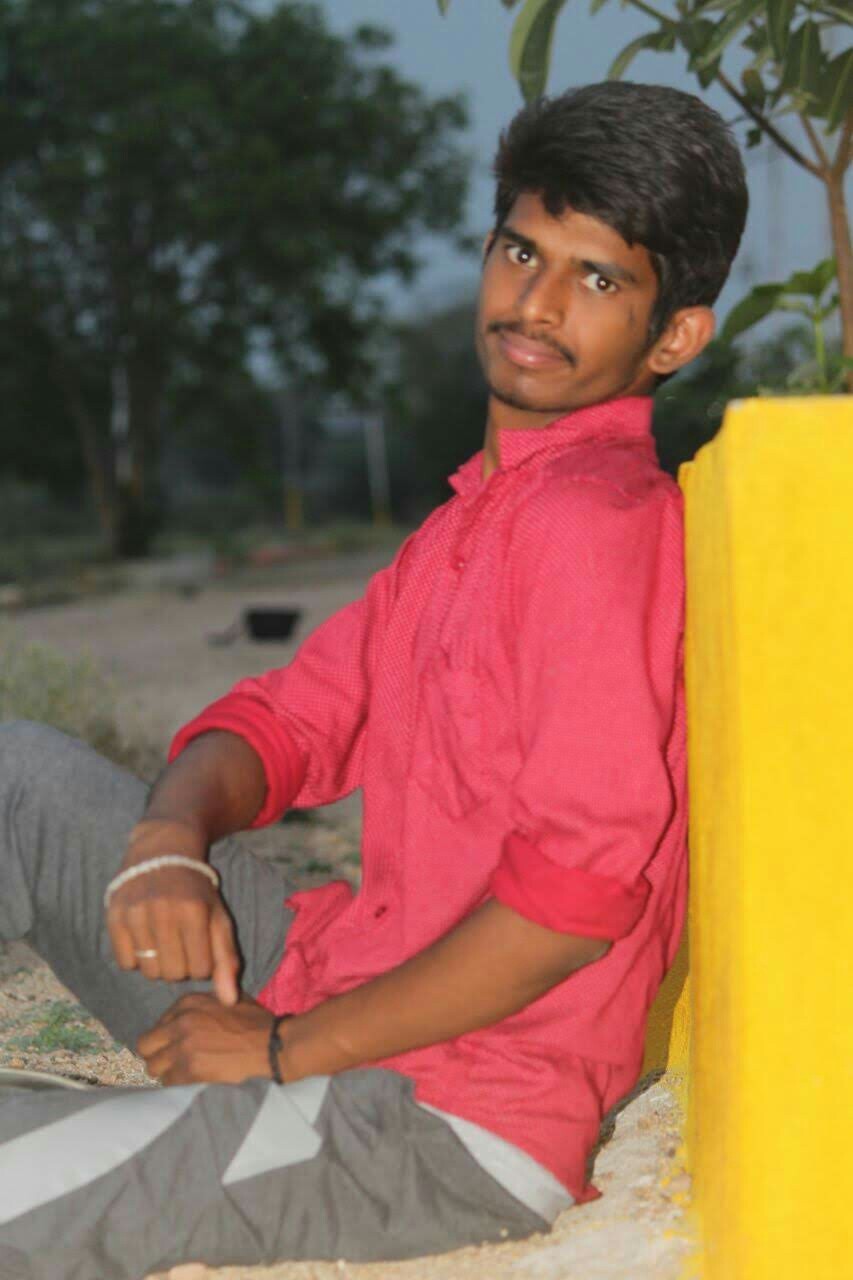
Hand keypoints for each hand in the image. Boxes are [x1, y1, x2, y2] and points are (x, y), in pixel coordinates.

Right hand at [107, 819, 240, 1004]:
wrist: (163, 850)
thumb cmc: (196, 890)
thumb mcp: (218, 918)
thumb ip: (227, 961)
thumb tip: (228, 1003)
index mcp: (195, 911)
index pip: (200, 970)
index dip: (202, 962)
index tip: (199, 944)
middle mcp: (164, 911)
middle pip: (173, 974)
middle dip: (180, 964)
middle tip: (180, 941)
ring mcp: (136, 913)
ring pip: (149, 971)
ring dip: (158, 962)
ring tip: (163, 939)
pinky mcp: (114, 915)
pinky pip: (125, 962)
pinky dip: (136, 956)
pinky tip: (144, 936)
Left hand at [137, 992, 274, 1083]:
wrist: (272, 1044)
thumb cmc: (255, 1022)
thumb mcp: (228, 999)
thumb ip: (203, 1004)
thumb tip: (185, 1015)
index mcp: (188, 1002)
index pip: (157, 1025)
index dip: (166, 1039)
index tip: (177, 1047)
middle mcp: (181, 1022)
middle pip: (146, 1045)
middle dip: (158, 1055)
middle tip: (173, 1063)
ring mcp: (183, 1046)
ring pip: (154, 1067)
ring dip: (166, 1072)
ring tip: (183, 1075)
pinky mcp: (190, 1069)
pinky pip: (168, 1082)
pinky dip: (177, 1085)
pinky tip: (193, 1082)